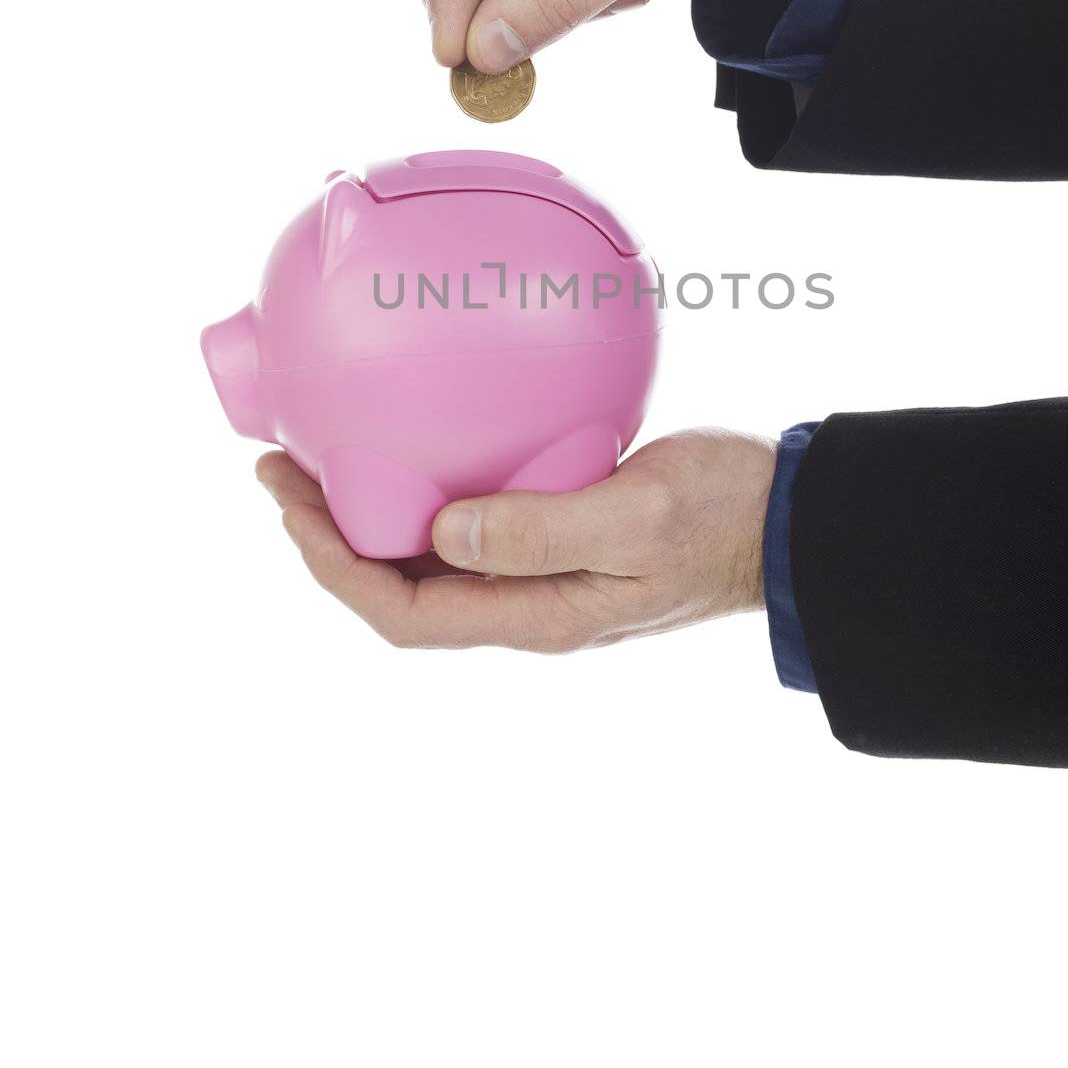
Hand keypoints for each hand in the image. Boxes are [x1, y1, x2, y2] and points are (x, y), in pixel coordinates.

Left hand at [256, 430, 775, 651]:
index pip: (403, 613)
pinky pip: (467, 531)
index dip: (334, 567)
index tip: (291, 505)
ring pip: (427, 563)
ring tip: (323, 461)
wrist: (786, 522)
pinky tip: (413, 451)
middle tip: (281, 469)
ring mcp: (541, 578)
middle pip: (399, 589)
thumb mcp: (637, 513)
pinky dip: (421, 497)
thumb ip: (542, 529)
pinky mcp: (558, 541)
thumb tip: (441, 533)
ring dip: (368, 519)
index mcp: (537, 616)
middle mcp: (526, 607)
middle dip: (330, 539)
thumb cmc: (723, 516)